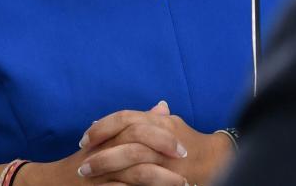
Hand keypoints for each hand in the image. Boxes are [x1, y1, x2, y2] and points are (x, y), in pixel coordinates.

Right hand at [16, 103, 189, 185]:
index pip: (138, 127)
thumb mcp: (108, 140)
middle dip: (165, 151)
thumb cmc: (86, 162)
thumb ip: (136, 124)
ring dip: (162, 179)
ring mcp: (100, 173)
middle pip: (138, 143)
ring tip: (183, 184)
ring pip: (136, 172)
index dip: (163, 135)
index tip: (183, 146)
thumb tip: (163, 107)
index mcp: (109, 136)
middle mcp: (104, 151)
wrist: (50, 184)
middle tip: (185, 160)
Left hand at [78, 101, 234, 185]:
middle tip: (81, 163)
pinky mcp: (168, 174)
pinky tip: (108, 185)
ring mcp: (166, 156)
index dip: (103, 126)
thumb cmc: (188, 142)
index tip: (85, 138)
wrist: (214, 161)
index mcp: (159, 121)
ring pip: (133, 156)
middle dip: (101, 149)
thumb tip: (128, 116)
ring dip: (107, 165)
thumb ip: (149, 119)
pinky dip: (123, 180)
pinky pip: (143, 176)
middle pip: (126, 136)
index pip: (126, 117)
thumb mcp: (170, 125)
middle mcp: (162, 135)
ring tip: (88, 175)